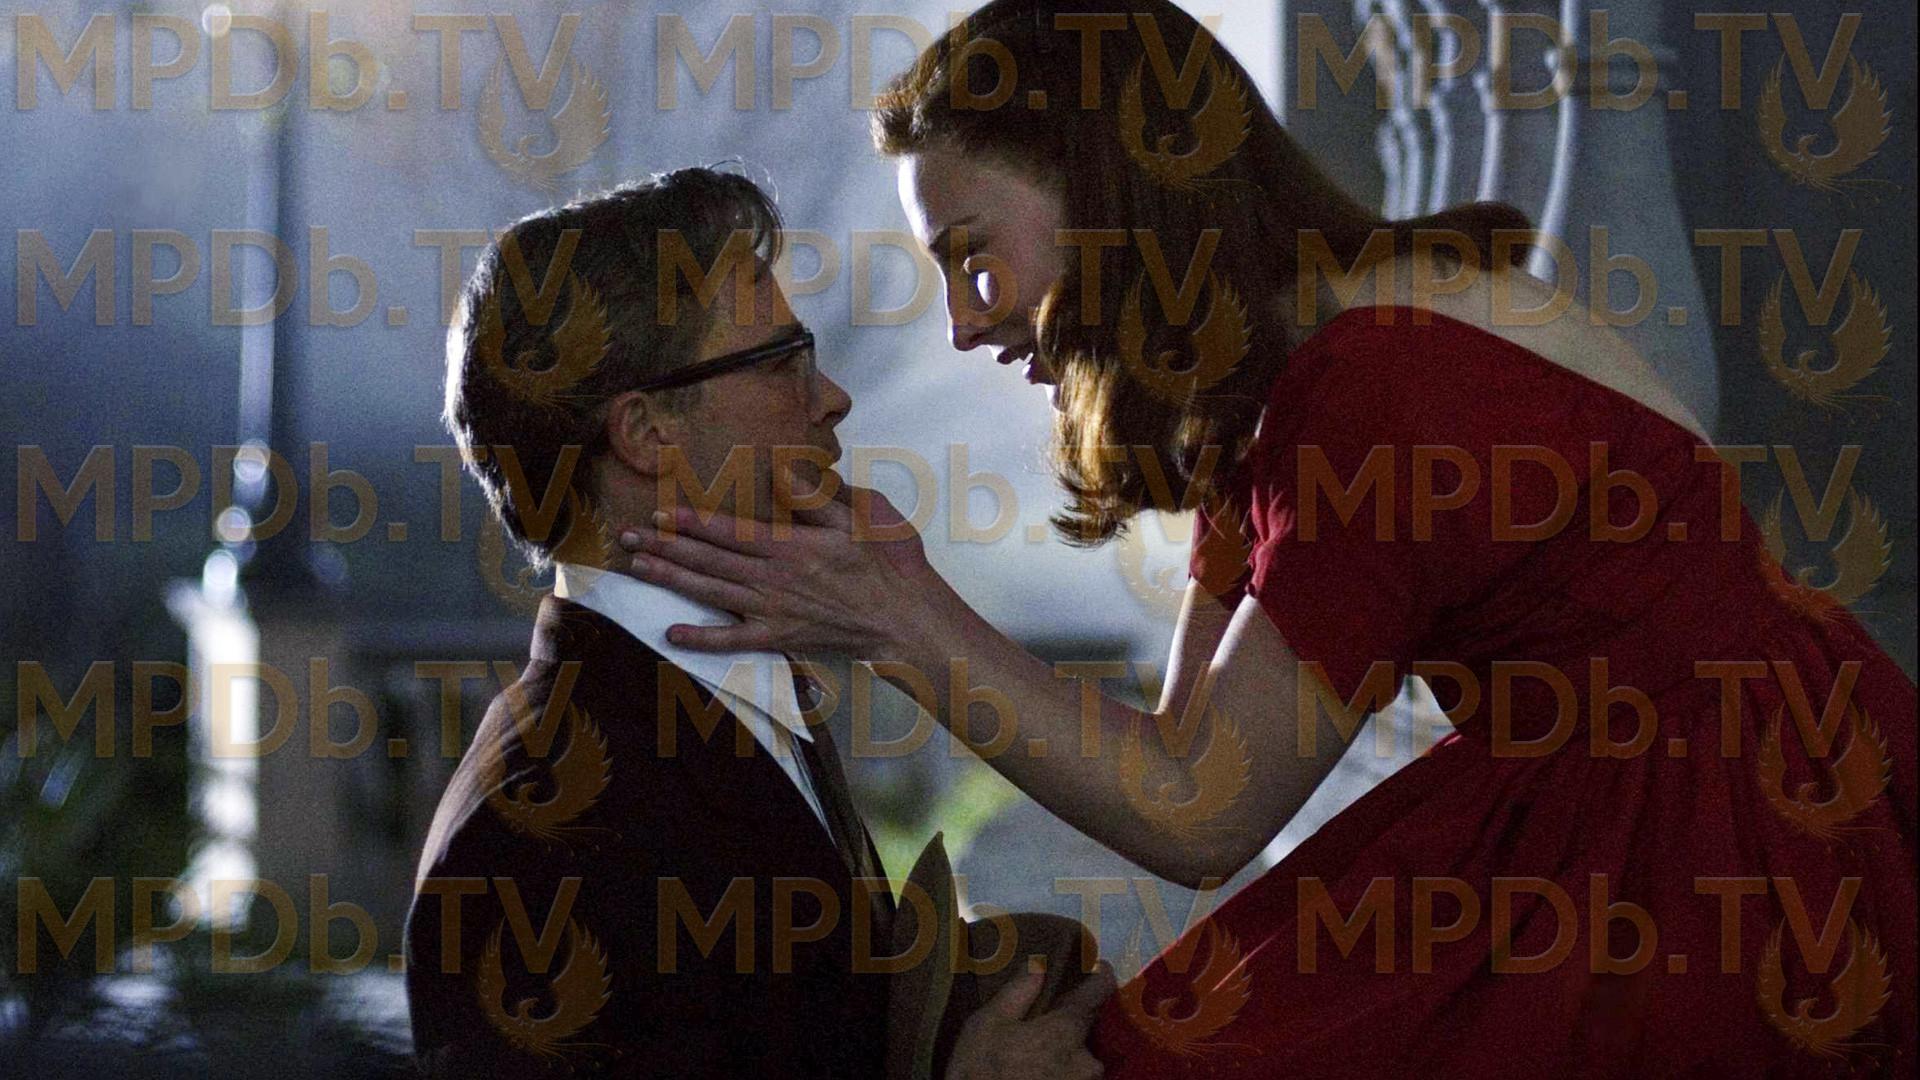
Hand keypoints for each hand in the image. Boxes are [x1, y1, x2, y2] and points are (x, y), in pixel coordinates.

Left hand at [616, 485, 938, 656]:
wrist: (907, 620)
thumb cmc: (891, 565)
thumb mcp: (863, 516)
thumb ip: (818, 496)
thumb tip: (784, 470)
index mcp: (792, 545)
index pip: (730, 530)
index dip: (692, 521)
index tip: (660, 511)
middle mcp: (774, 578)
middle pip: (709, 559)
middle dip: (665, 545)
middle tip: (627, 535)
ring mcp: (774, 610)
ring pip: (711, 593)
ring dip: (672, 579)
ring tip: (637, 567)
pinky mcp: (781, 638)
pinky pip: (733, 641)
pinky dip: (701, 639)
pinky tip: (672, 633)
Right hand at [944, 962, 1115, 1079]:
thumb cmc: (981, 1071)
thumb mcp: (987, 1024)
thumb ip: (1018, 992)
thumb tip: (1039, 966)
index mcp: (1067, 1030)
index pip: (1099, 992)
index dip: (1100, 975)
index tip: (1098, 966)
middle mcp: (1087, 1061)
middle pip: (1088, 1030)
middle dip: (1071, 1025)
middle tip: (1046, 1024)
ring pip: (1082, 1060)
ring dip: (1066, 1053)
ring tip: (1036, 1055)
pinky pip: (1074, 1078)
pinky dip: (1061, 1072)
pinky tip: (1036, 1071)